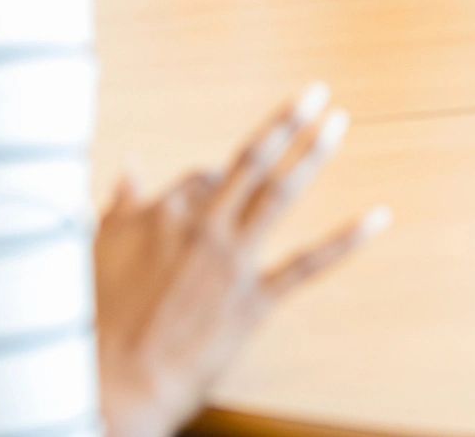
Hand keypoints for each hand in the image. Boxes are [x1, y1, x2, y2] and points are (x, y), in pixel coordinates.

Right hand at [97, 85, 390, 436]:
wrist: (108, 383)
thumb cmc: (94, 317)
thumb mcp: (97, 249)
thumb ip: (118, 206)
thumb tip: (128, 169)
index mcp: (164, 211)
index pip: (207, 176)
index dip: (222, 180)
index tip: (229, 188)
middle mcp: (201, 226)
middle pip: (251, 162)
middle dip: (287, 123)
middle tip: (316, 92)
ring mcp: (230, 261)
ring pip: (278, 193)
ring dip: (311, 152)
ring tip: (338, 122)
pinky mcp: (253, 300)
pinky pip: (308, 263)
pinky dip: (348, 238)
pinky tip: (379, 216)